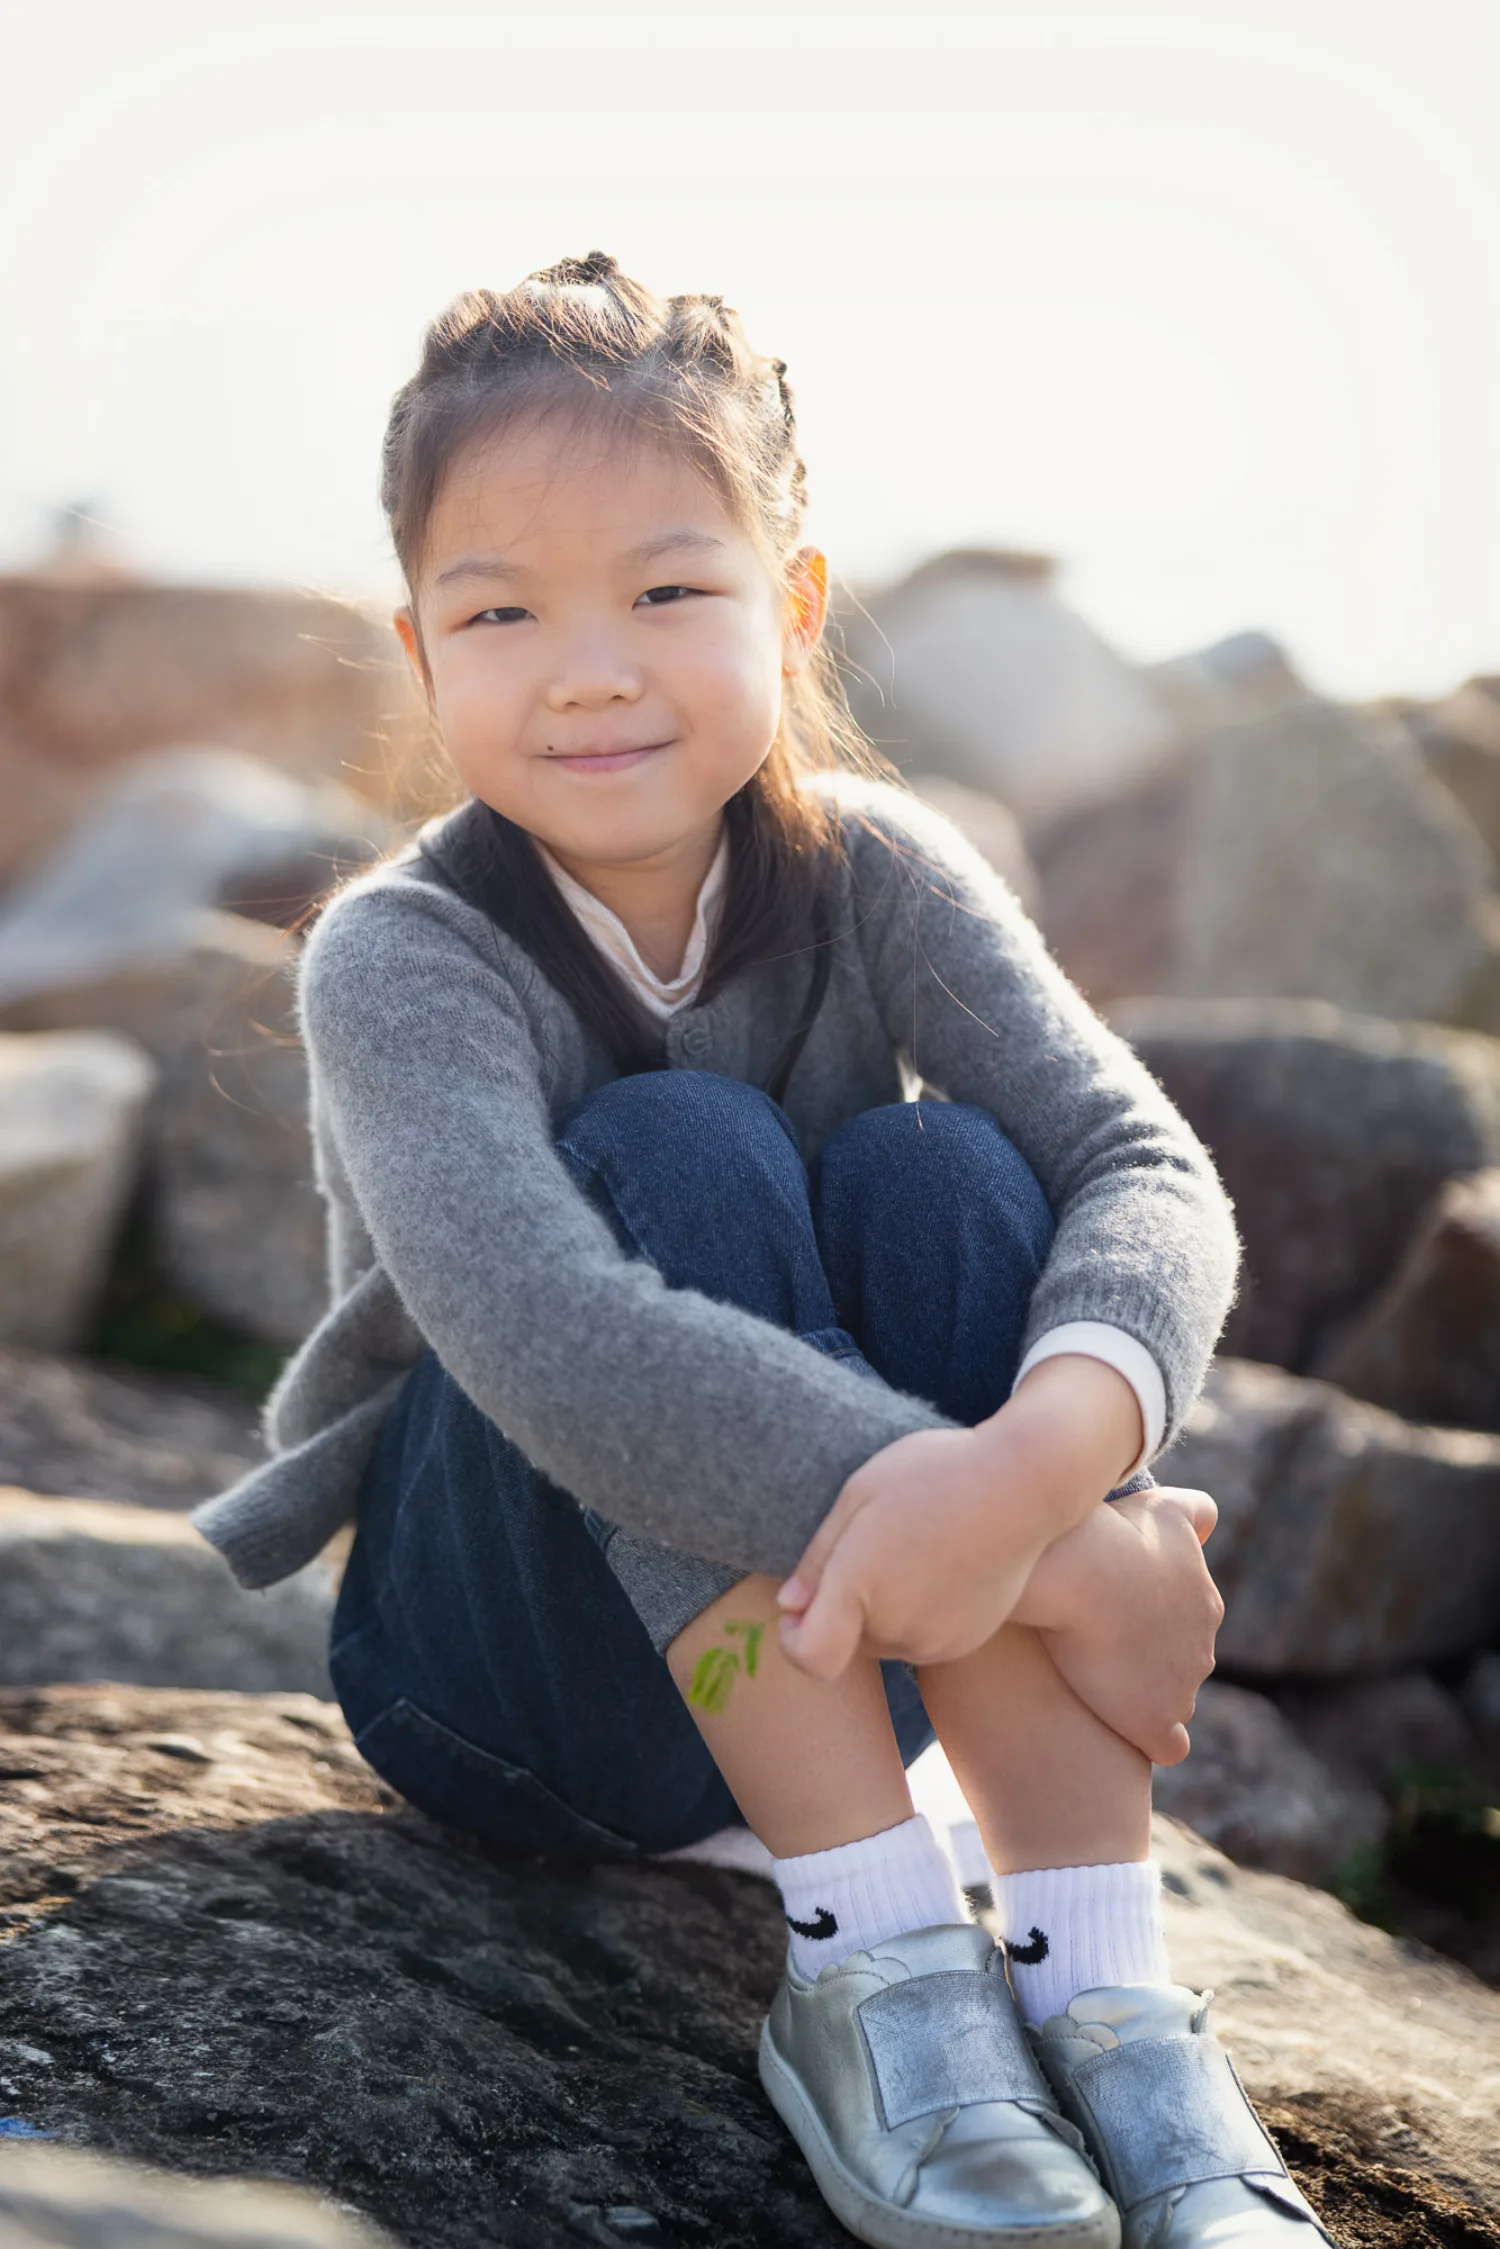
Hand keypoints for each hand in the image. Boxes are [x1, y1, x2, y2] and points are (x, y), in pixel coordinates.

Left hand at [777, 1356, 1142, 1680]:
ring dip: (881, 1612)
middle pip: (846, 1642)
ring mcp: (936, 1638)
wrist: (1023, 1483)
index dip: (792, 1639)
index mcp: (860, 1585)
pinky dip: (917, 1614)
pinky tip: (935, 1565)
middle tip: (870, 1548)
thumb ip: (818, 1557)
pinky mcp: (966, 1639)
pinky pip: (921, 1641)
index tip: (798, 1607)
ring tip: (908, 1550)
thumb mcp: (861, 1493)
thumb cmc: (934, 1473)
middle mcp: (897, 1625)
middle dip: (842, 1609)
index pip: (809, 1656)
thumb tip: (788, 1607)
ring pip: (885, 1641)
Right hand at [1016, 1486, 1222, 1764]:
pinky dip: (1152, 1740)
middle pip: (1180, 1666)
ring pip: (1169, 1701)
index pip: (1186, 1625)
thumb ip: (1195, 1515)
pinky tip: (1124, 1731)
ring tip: (1093, 1682)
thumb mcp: (1164, 1507)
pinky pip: (1167, 1746)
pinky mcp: (1153, 1722)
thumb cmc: (1108, 1531)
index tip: (1110, 1615)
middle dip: (1146, 1660)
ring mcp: (1182, 1688)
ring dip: (1139, 1694)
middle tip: (1093, 1645)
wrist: (1075, 1567)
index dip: (1147, 1622)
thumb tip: (1209, 1524)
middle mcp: (1203, 1649)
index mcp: (1204, 1604)